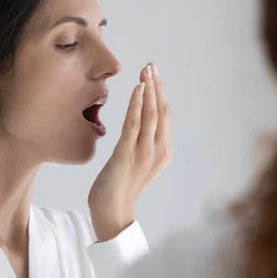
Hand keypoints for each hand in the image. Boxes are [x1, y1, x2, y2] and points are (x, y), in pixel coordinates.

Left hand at [88, 62, 171, 241]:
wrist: (111, 211)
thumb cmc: (120, 187)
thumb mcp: (137, 162)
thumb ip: (142, 142)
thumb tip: (139, 121)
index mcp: (163, 152)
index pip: (165, 115)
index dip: (161, 93)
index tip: (155, 74)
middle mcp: (158, 151)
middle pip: (160, 111)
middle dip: (157, 86)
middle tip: (151, 66)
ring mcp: (143, 153)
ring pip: (150, 115)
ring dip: (148, 90)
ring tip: (146, 72)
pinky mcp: (126, 155)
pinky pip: (134, 125)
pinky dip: (137, 105)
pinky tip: (138, 90)